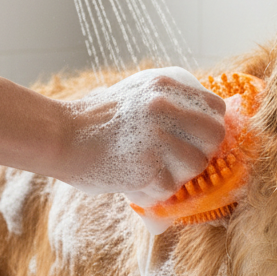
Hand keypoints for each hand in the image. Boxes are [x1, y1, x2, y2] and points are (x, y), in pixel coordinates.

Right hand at [66, 67, 226, 203]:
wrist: (61, 137)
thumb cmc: (99, 121)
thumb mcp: (138, 94)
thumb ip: (171, 102)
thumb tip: (212, 121)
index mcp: (164, 85)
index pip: (215, 107)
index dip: (211, 126)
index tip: (198, 138)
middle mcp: (164, 107)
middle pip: (214, 136)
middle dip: (202, 151)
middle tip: (180, 159)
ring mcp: (156, 137)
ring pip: (196, 165)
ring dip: (177, 174)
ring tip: (151, 169)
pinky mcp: (146, 167)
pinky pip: (169, 188)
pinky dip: (153, 191)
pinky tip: (134, 179)